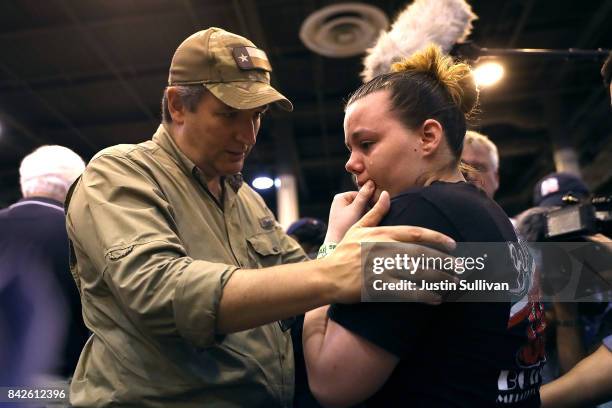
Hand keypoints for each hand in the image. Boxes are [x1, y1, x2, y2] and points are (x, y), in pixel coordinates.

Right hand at [321, 190, 455, 303]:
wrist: (326, 276)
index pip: (415, 233)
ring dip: (439, 279)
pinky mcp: (377, 287)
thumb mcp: (357, 228)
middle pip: (421, 255)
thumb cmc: (343, 252)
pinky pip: (407, 292)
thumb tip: (386, 194)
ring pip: (417, 273)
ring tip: (453, 284)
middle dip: (444, 262)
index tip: (453, 245)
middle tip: (460, 269)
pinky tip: (436, 299)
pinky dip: (424, 296)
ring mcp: (380, 268)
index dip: (437, 239)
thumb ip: (375, 212)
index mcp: (381, 234)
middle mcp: (383, 249)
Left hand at [325, 180, 375, 242]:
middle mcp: (340, 202)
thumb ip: (364, 196)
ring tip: (364, 223)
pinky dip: (361, 219)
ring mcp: (342, 211)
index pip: (361, 194)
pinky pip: (357, 216)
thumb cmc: (344, 226)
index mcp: (340, 197)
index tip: (373, 209)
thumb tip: (371, 181)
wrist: (335, 244)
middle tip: (368, 217)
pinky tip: (361, 226)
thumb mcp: (356, 209)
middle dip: (367, 209)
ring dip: (365, 215)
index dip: (369, 201)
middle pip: (361, 201)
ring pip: (360, 209)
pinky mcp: (345, 219)